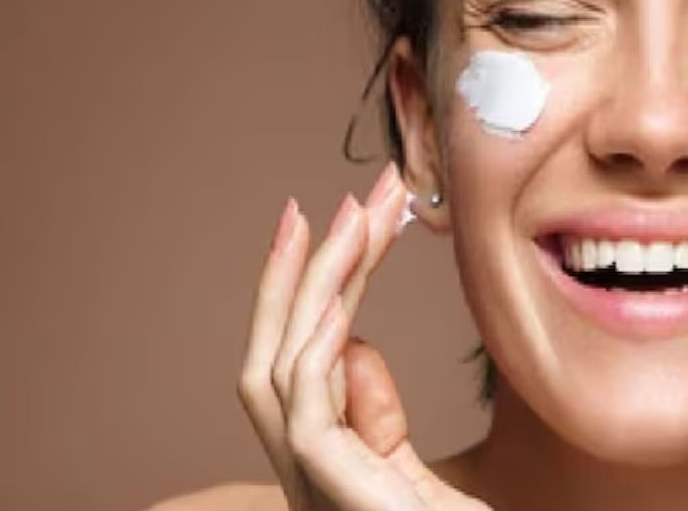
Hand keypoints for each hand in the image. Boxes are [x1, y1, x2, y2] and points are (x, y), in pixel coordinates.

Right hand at [237, 163, 490, 510]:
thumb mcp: (415, 471)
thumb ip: (378, 415)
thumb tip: (357, 344)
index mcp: (321, 459)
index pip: (299, 357)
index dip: (304, 291)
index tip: (331, 223)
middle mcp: (301, 466)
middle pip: (272, 352)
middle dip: (293, 275)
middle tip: (319, 204)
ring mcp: (308, 480)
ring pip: (281, 364)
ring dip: (316, 287)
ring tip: (350, 221)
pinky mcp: (327, 488)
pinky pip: (306, 406)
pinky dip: (318, 345)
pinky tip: (343, 296)